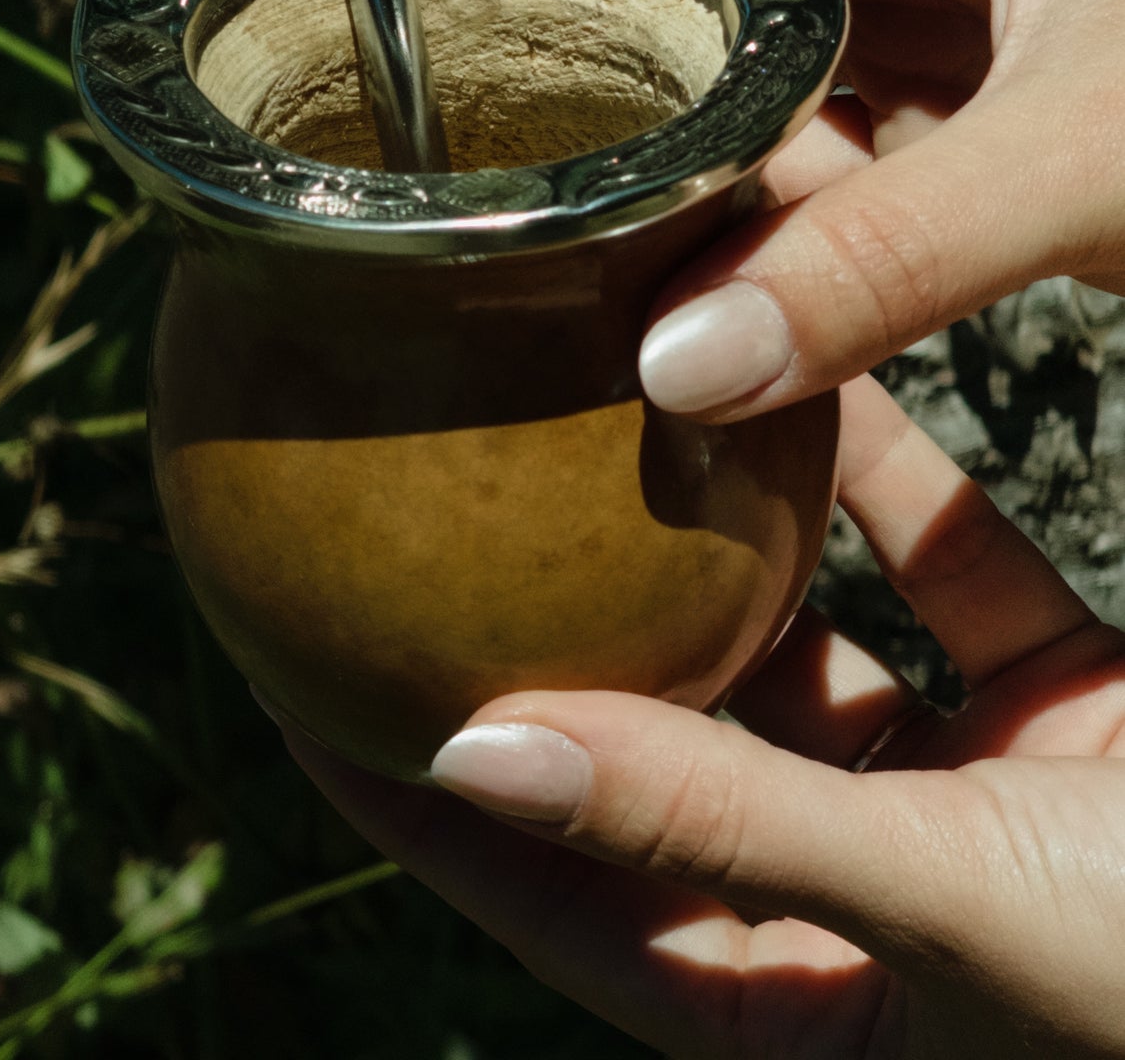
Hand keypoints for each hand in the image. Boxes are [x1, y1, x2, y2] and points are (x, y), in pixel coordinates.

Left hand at [276, 374, 1124, 1058]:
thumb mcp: (940, 914)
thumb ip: (717, 824)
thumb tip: (474, 741)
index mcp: (782, 987)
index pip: (531, 871)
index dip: (398, 769)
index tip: (291, 637)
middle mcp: (848, 886)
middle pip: (645, 723)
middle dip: (553, 602)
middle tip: (431, 468)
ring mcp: (956, 794)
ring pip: (799, 620)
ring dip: (725, 507)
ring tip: (608, 370)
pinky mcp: (1063, 710)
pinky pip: (946, 569)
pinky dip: (890, 471)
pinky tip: (817, 353)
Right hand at [447, 0, 1124, 420]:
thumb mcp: (1085, 148)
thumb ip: (891, 258)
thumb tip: (684, 358)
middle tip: (453, 62)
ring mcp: (951, 5)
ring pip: (750, 37)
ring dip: (666, 112)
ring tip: (544, 177)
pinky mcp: (977, 106)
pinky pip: (819, 133)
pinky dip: (752, 193)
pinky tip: (689, 259)